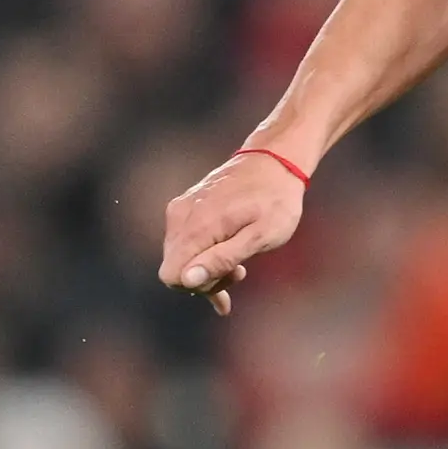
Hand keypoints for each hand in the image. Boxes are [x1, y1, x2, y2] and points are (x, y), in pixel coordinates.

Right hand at [159, 149, 304, 315]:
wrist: (275, 161)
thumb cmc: (275, 201)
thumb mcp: (260, 236)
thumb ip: (223, 259)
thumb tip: (187, 280)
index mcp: (197, 227)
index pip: (172, 276)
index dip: (198, 287)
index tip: (230, 280)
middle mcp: (180, 217)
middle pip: (174, 268)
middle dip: (205, 280)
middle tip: (241, 271)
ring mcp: (180, 209)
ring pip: (179, 256)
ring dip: (206, 268)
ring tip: (239, 262)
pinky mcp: (185, 206)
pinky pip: (184, 241)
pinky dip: (203, 254)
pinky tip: (228, 257)